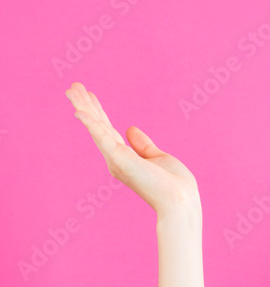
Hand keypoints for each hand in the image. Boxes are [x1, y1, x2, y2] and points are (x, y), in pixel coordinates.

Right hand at [66, 82, 200, 215]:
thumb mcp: (158, 157)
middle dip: (85, 104)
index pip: (107, 129)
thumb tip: (130, 129)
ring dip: (83, 107)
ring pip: (96, 127)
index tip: (90, 94)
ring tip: (71, 89)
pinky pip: (103, 138)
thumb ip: (143, 145)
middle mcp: (115, 159)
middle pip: (97, 125)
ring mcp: (116, 159)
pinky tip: (79, 111)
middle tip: (73, 86)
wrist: (180, 201)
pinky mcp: (120, 159)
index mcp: (124, 158)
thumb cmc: (173, 184)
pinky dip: (91, 124)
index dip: (98, 111)